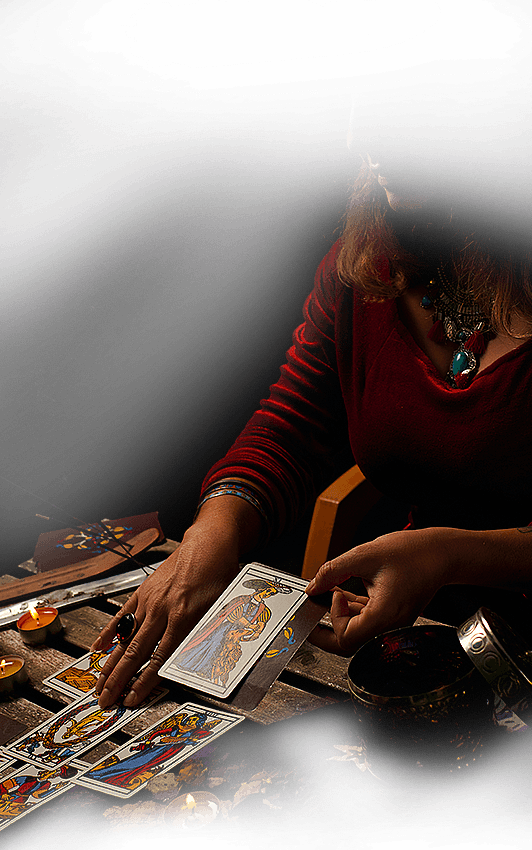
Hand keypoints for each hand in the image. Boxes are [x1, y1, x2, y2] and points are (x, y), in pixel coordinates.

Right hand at [90, 519, 240, 708]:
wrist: (209, 544)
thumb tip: (200, 663)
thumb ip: (206, 635)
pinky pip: (122, 615)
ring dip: (110, 662)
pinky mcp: (143, 591)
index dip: (143, 682)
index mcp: (183, 618)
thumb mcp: (221, 608)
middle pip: (135, 652)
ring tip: (99, 683)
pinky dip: (109, 632)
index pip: (158, 659)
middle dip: (118, 679)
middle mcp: (162, 611)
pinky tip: (98, 647)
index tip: (131, 700)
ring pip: (125, 637)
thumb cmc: (219, 574)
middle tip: (105, 700)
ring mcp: (150, 601)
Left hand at [306, 528, 449, 655]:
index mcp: (385, 615)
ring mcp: (391, 622)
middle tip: (311, 616)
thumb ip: (333, 571)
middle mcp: (389, 626)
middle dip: (326, 630)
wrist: (442, 553)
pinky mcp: (391, 615)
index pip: (347, 637)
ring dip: (339, 614)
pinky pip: (365, 619)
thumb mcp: (364, 555)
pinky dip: (351, 608)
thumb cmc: (413, 553)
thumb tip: (313, 587)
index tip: (332, 595)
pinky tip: (342, 592)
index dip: (333, 617)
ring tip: (329, 592)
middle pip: (349, 643)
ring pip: (356, 631)